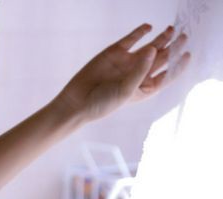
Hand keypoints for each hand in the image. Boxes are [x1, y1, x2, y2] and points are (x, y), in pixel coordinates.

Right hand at [53, 23, 189, 123]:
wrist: (78, 100)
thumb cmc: (103, 103)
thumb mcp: (127, 91)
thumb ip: (141, 70)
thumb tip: (153, 48)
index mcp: (144, 87)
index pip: (166, 75)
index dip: (177, 66)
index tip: (188, 55)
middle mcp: (138, 73)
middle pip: (161, 58)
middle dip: (173, 48)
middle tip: (184, 37)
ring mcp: (127, 62)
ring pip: (149, 46)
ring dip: (161, 38)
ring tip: (172, 29)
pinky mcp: (115, 52)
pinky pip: (131, 39)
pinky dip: (140, 32)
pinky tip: (149, 27)